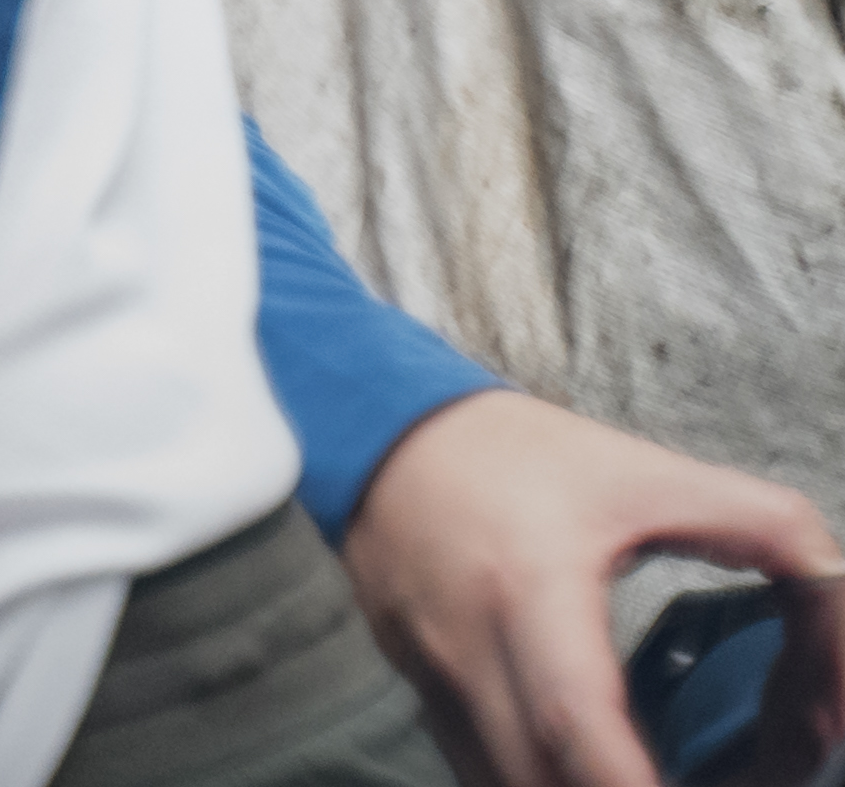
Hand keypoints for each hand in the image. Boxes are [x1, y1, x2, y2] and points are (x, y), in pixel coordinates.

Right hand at [340, 389, 844, 786]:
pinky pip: (477, 767)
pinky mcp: (418, 688)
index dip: (625, 784)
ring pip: (500, 785)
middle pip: (535, 780)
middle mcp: (468, 646)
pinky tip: (579, 773)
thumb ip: (758, 522)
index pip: (573, 719)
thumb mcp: (646, 473)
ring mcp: (432, 675)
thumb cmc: (513, 452)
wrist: (377, 426)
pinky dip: (534, 784)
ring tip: (635, 778)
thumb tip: (833, 583)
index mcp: (528, 589)